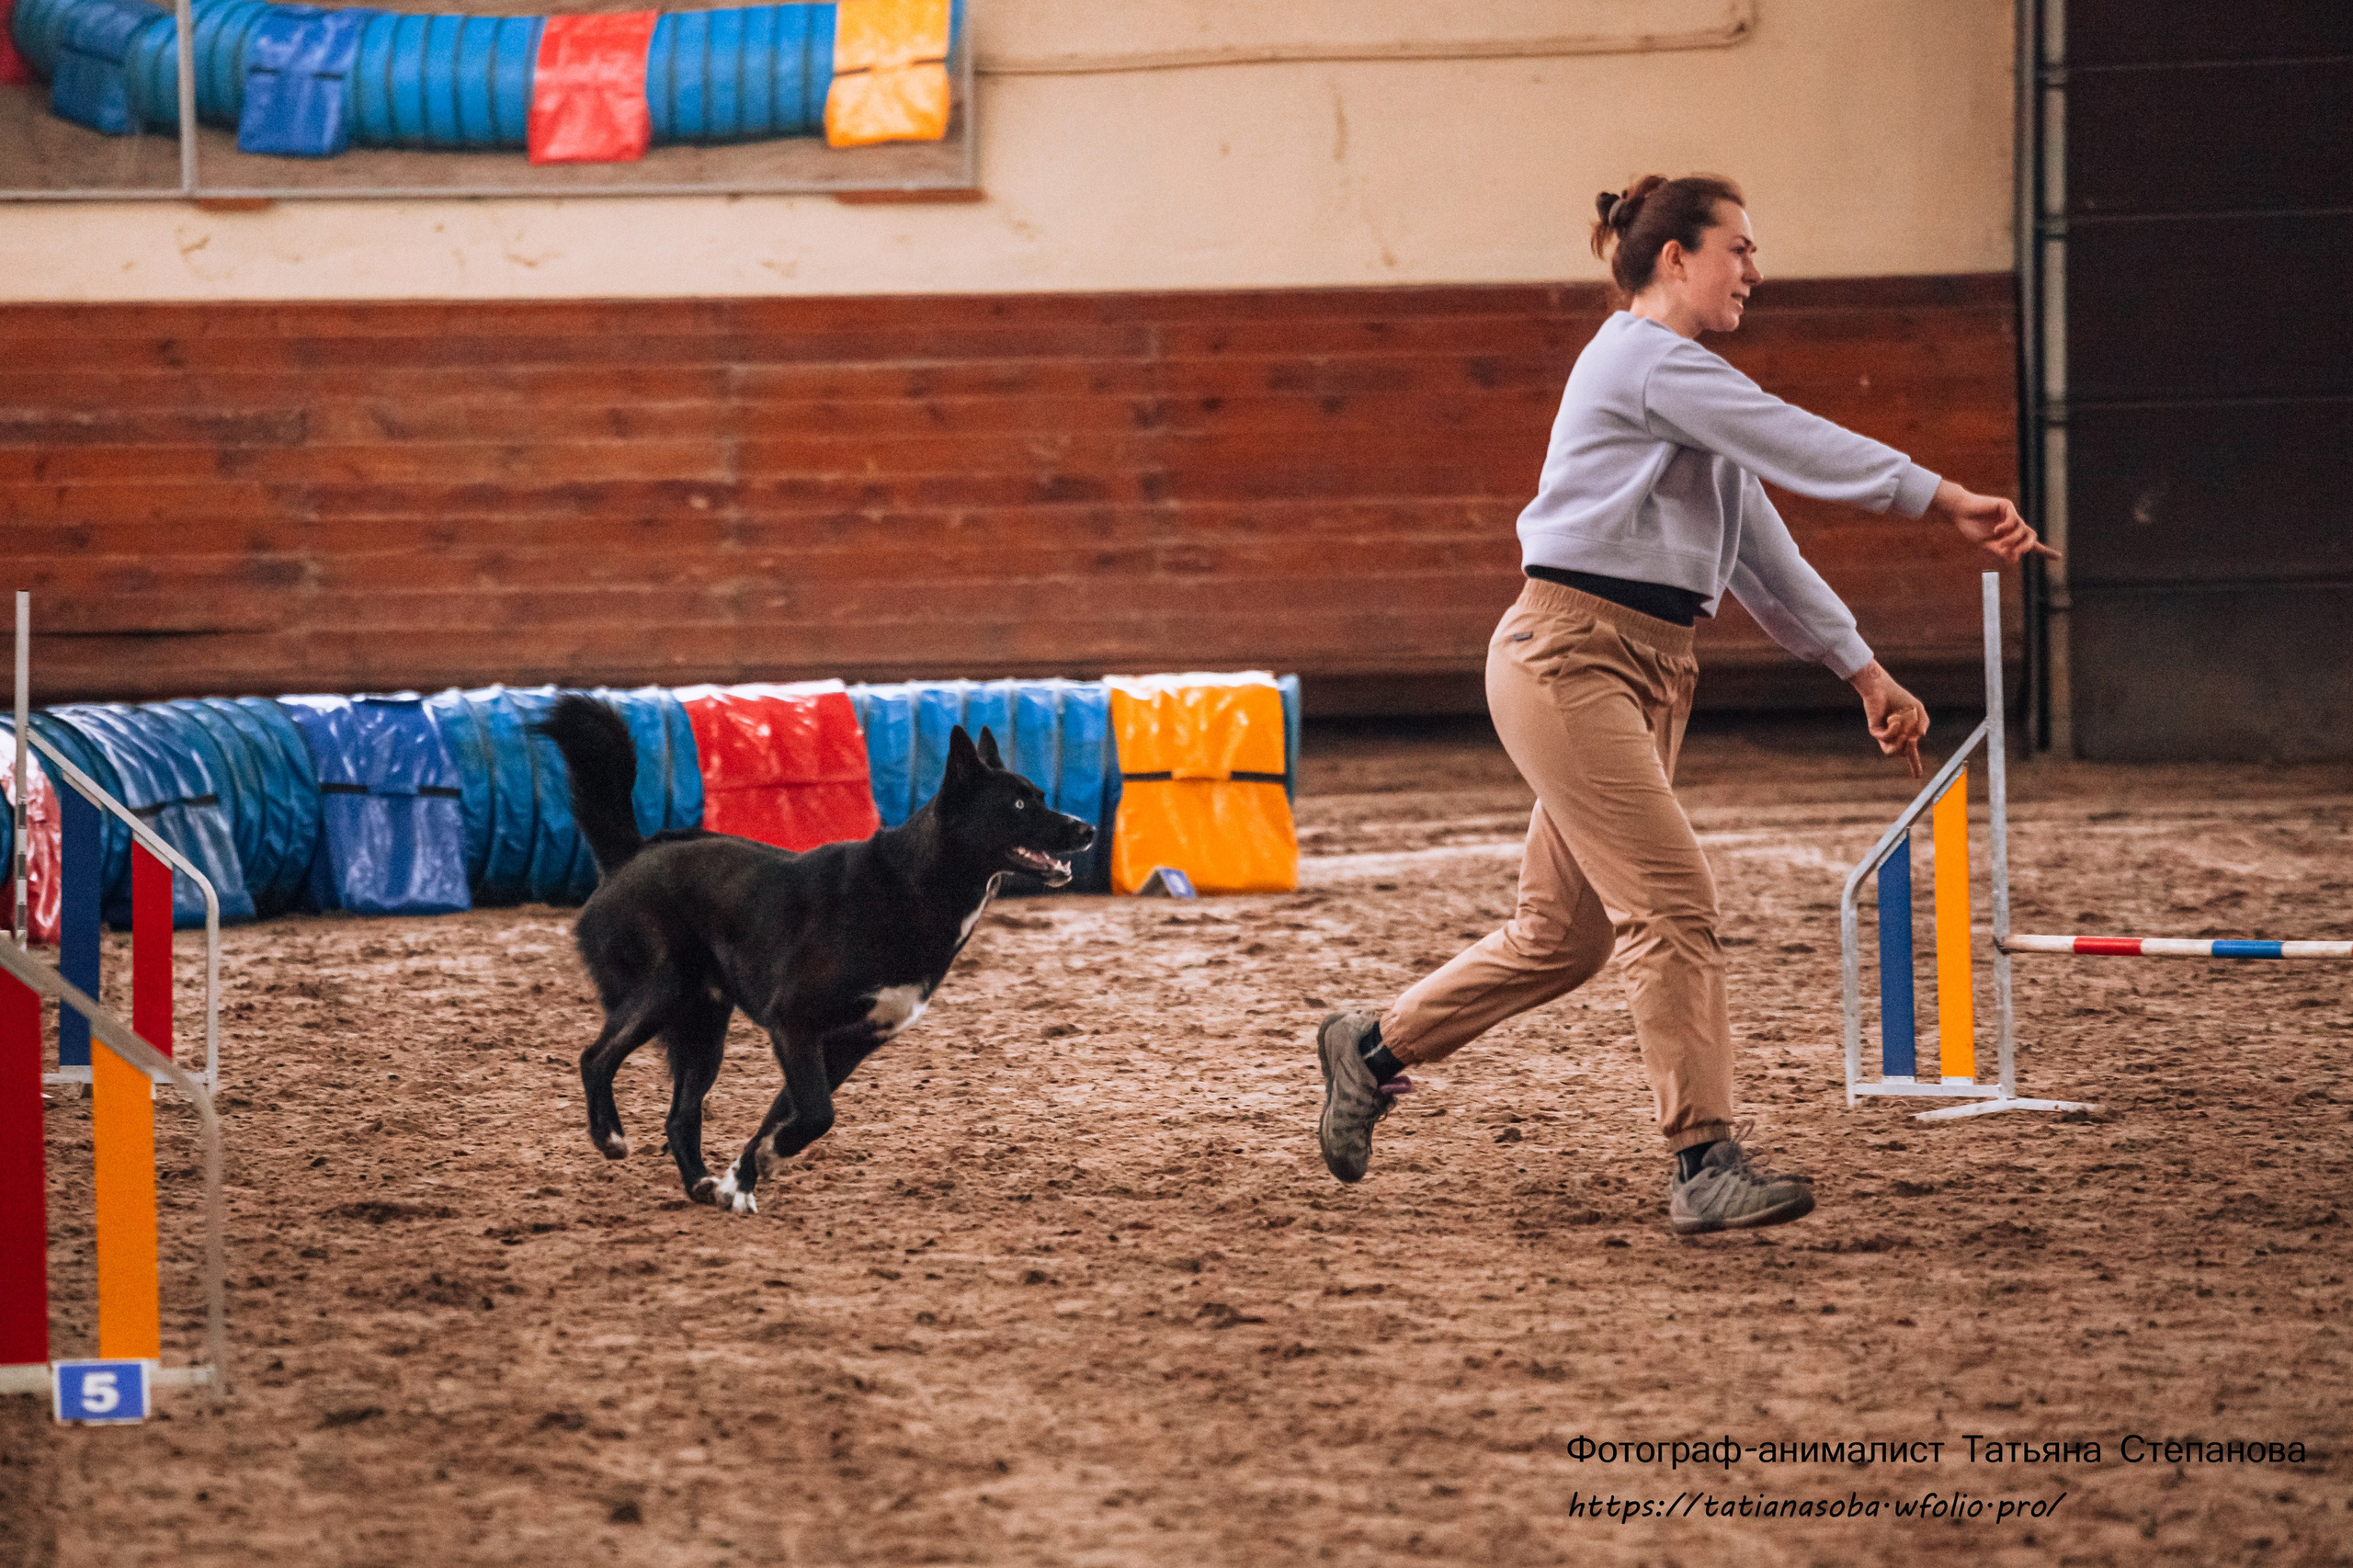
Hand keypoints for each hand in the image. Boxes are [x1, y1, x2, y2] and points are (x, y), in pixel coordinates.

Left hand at [1849, 660, 1927, 778]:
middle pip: (1903, 754)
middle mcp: (1894, 737)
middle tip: (1912, 737)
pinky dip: (1893, 730)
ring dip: (1900, 746)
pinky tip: (1894, 720)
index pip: (1911, 754)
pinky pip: (1885, 738)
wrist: (1882, 688)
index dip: (1915, 765)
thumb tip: (1921, 736)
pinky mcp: (1874, 731)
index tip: (1918, 776)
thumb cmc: (1900, 698)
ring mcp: (1883, 735)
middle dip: (1910, 748)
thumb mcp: (1918, 709)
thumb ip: (1924, 721)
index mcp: (1905, 735)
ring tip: (1904, 735)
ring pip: (1891, 752)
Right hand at [1930, 480, 2059, 564]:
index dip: (2044, 550)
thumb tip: (2016, 559)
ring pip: (2023, 531)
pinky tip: (1996, 530)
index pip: (2030, 543)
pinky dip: (2006, 528)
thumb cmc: (1971, 527)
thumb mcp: (1987, 545)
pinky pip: (2014, 521)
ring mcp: (2011, 515)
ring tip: (2000, 544)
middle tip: (2019, 553)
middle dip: (2028, 547)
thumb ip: (2002, 551)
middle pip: (2031, 537)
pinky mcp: (2007, 506)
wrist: (1961, 513)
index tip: (2058, 557)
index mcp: (2009, 535)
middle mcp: (2013, 525)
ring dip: (2013, 541)